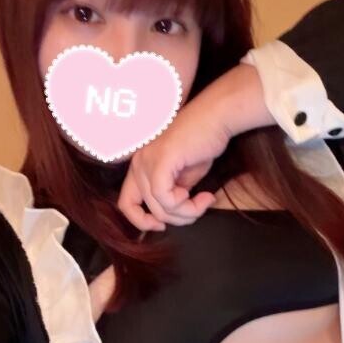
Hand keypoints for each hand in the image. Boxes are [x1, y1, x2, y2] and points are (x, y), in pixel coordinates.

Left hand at [116, 98, 230, 230]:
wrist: (217, 117)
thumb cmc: (203, 142)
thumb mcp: (184, 178)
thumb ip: (173, 195)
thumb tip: (174, 216)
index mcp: (139, 166)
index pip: (125, 204)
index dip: (142, 222)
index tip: (163, 226)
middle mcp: (137, 164)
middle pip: (148, 211)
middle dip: (177, 218)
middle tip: (199, 208)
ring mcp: (146, 161)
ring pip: (160, 208)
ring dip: (187, 213)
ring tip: (205, 200)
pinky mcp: (160, 162)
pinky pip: (166, 199)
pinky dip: (186, 205)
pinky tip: (202, 195)